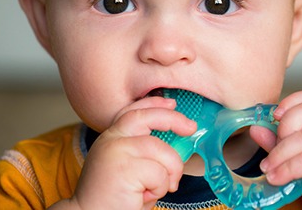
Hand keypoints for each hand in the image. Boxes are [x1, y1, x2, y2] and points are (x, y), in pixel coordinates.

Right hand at [50, 96, 196, 209]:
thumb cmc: (113, 199)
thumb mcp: (127, 167)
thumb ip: (142, 151)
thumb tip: (175, 140)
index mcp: (111, 138)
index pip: (133, 111)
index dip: (154, 104)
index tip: (172, 103)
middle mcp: (111, 140)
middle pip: (148, 117)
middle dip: (174, 119)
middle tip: (191, 128)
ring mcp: (117, 151)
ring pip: (161, 150)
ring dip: (168, 172)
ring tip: (155, 189)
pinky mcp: (125, 169)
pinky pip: (160, 173)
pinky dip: (160, 188)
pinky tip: (144, 198)